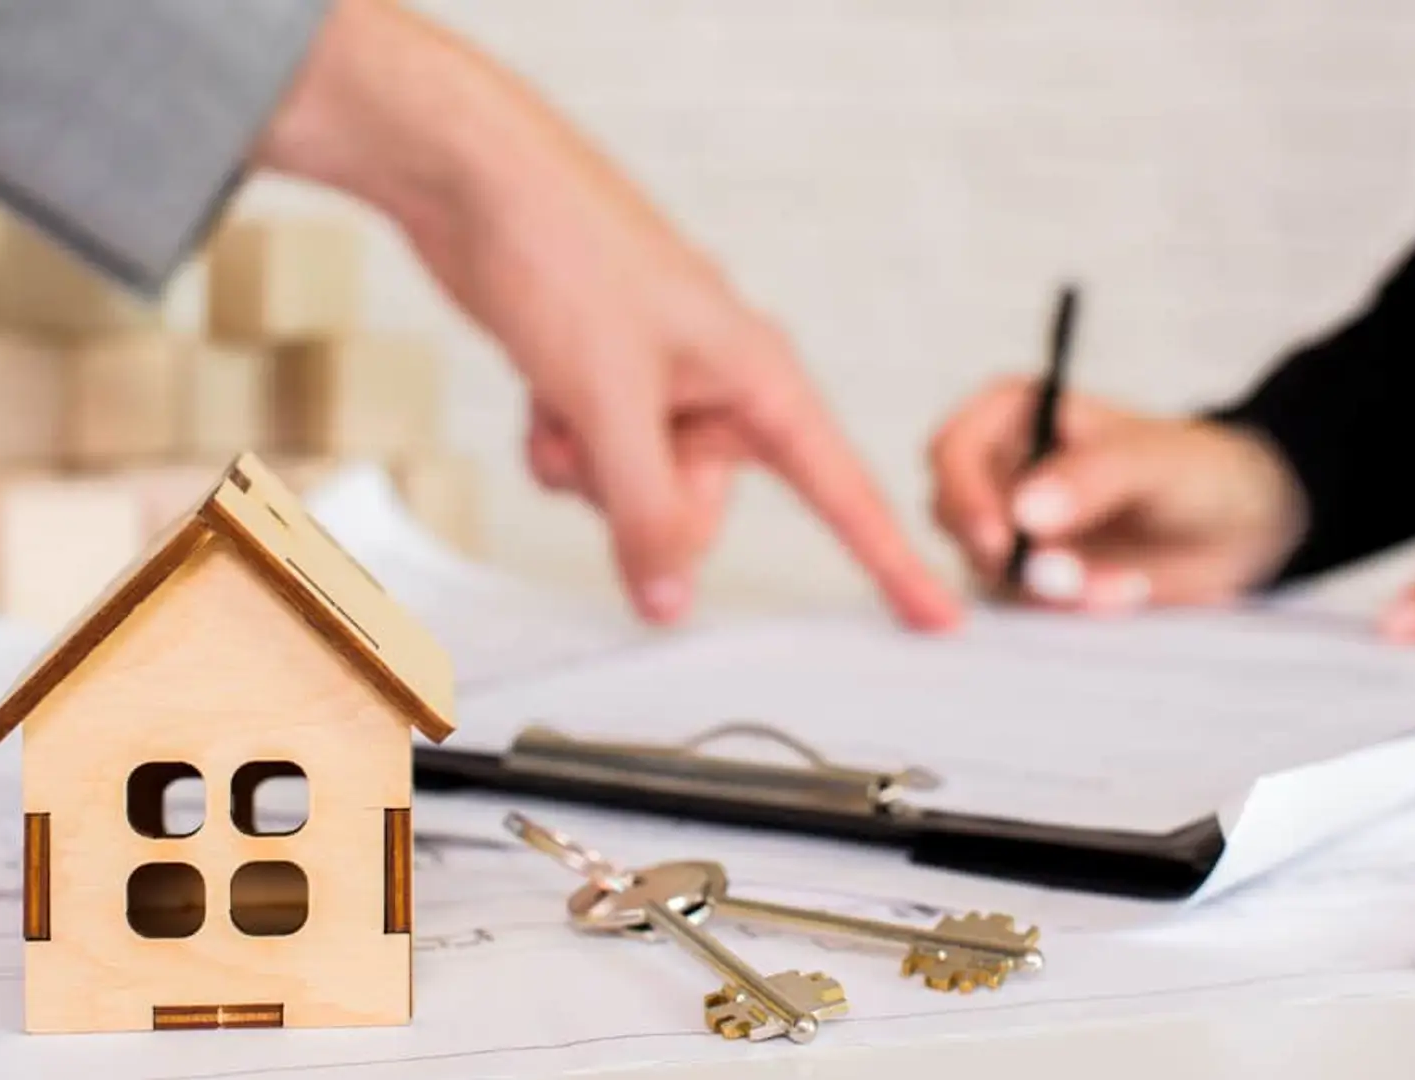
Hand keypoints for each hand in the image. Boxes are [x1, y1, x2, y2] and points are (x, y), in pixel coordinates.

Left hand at [256, 0, 959, 629]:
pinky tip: (542, 395)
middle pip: (703, 509)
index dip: (891, 560)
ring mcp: (660, 387)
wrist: (478, 182)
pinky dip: (560, 445)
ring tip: (563, 398)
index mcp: (760, 376)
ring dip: (586, 468)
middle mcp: (720, 385)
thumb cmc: (566, 255)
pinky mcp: (607, 385)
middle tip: (602, 438)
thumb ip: (645, 513)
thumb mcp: (612, 403)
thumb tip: (668, 601)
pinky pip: (592, 464)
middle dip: (639, 496)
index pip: (842, 490)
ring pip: (635, 492)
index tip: (936, 618)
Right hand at [927, 379, 1307, 609]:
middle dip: (1008, 556)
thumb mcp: (1154, 462)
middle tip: (1068, 579)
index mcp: (1015, 413)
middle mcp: (1000, 467)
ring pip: (984, 568)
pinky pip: (1019, 602)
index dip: (963, 495)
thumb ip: (1092, 477)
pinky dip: (1066, 609)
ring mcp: (1010, 525)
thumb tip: (1026, 511)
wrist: (1235, 529)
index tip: (1001, 540)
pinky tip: (1120, 592)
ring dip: (1049, 588)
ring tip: (1121, 584)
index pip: (952, 449)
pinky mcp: (1029, 575)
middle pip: (953, 516)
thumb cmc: (1197, 471)